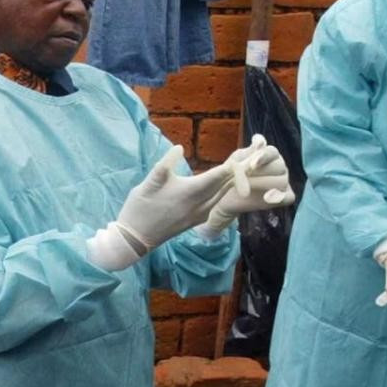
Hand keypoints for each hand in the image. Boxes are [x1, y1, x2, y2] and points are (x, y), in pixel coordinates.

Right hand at [87, 145, 233, 269]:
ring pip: (224, 195)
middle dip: (238, 170)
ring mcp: (200, 215)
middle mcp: (200, 205)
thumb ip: (165, 164)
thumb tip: (179, 147)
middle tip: (251, 156)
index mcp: (190, 193)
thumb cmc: (140, 208)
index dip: (233, 164)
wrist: (135, 238)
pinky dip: (224, 193)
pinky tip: (225, 186)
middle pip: (226, 185)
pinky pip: (217, 204)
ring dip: (233, 181)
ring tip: (242, 167)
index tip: (245, 152)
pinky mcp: (197, 220)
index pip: (219, 175)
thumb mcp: (148, 183)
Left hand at [199, 136, 295, 236]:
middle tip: (243, 179)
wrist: (226, 196)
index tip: (252, 165)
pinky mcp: (284, 196)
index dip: (263, 156)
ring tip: (245, 189)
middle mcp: (279, 165)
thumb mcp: (235, 161)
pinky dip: (279, 197)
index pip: (271, 151)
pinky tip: (266, 198)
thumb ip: (248, 153)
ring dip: (262, 184)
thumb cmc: (230, 174)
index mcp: (268, 153)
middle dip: (259, 173)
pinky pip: (289, 197)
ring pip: (282, 181)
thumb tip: (261, 143)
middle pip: (279, 166)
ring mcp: (283, 180)